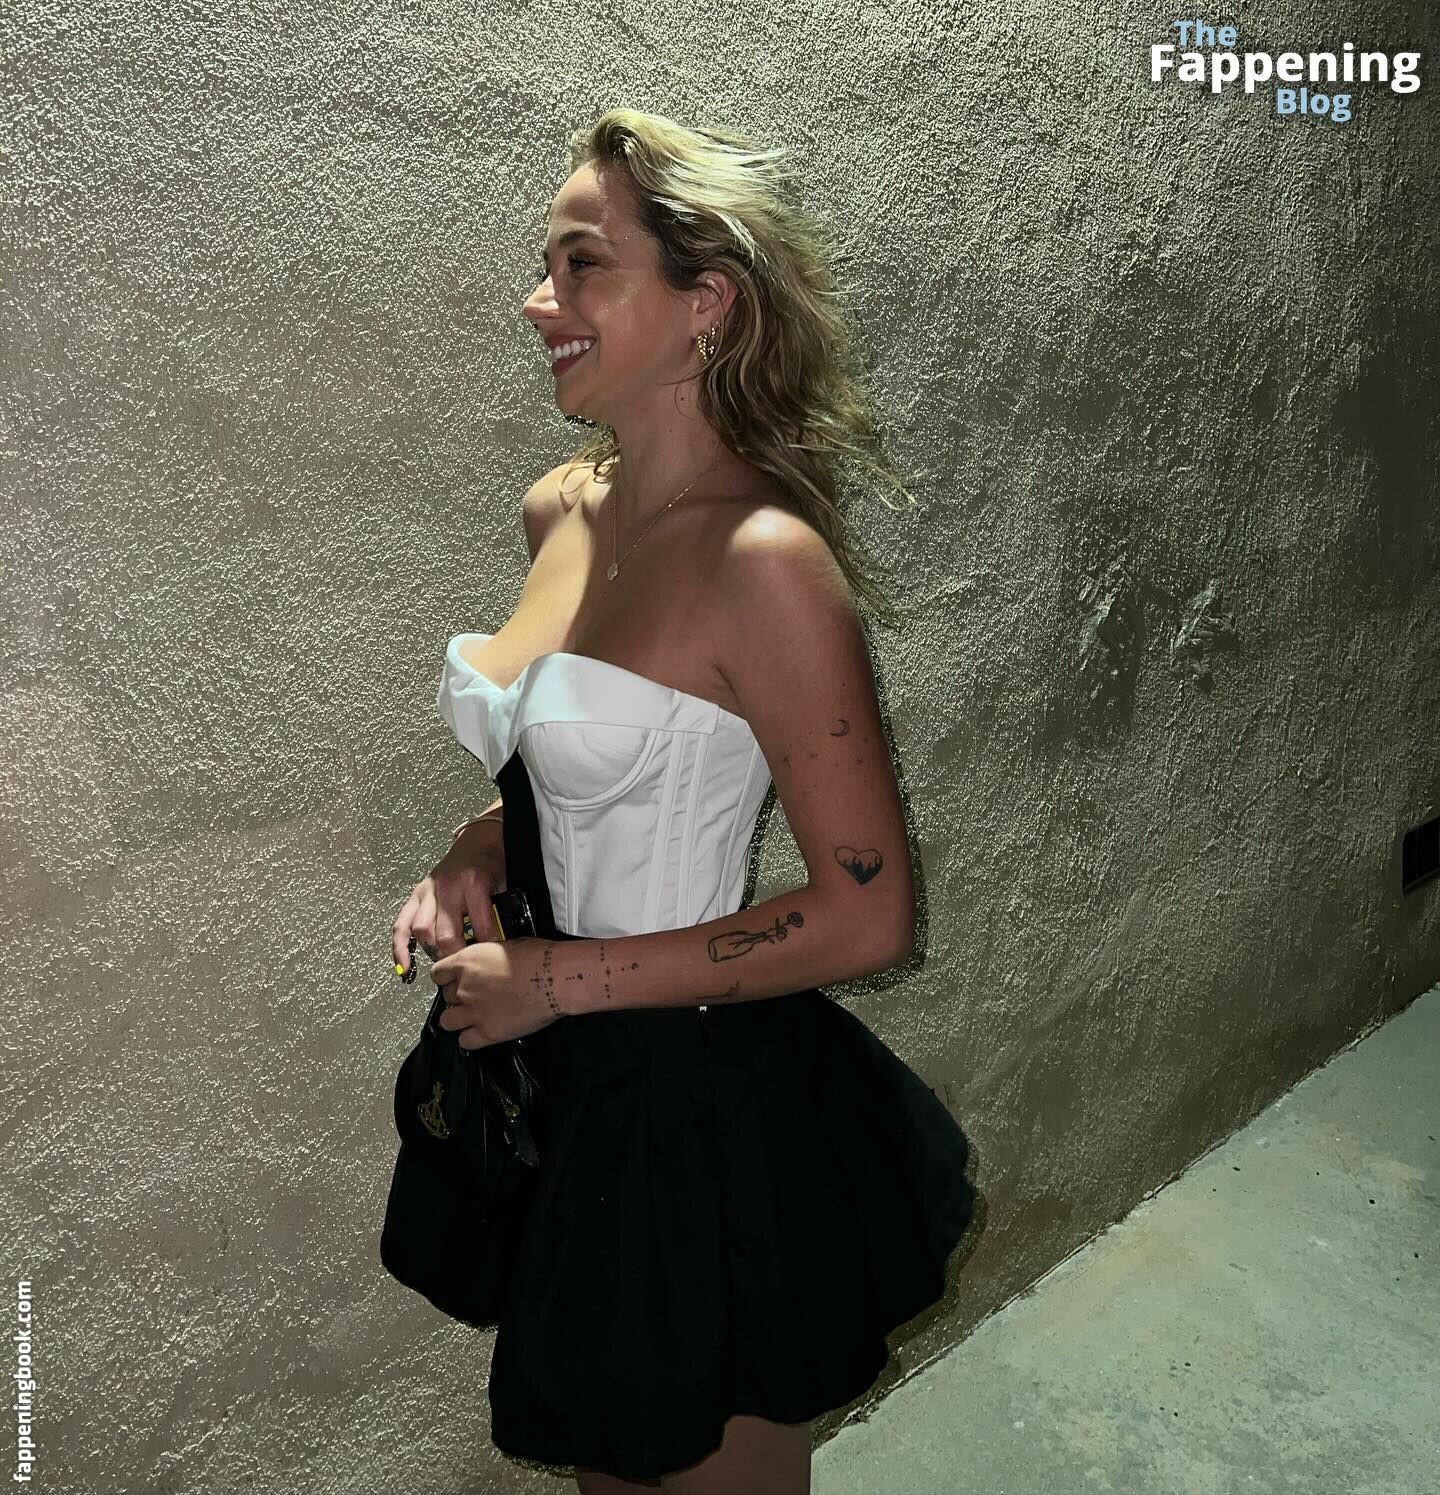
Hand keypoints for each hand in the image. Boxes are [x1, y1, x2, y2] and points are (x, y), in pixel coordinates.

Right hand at [392, 819, 505, 979]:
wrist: (477, 841)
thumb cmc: (492, 863)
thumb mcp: (503, 884)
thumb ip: (500, 911)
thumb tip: (499, 945)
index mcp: (473, 883)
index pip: (480, 927)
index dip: (486, 948)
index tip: (491, 959)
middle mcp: (447, 887)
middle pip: (446, 934)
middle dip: (456, 956)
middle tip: (466, 968)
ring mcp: (428, 891)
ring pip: (422, 931)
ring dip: (433, 951)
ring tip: (445, 964)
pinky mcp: (416, 895)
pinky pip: (401, 924)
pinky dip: (400, 947)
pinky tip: (405, 966)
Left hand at [429, 937, 564, 1048]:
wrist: (554, 978)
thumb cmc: (537, 957)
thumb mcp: (503, 946)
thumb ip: (485, 959)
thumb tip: (485, 965)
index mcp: (466, 962)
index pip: (438, 973)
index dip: (447, 977)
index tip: (454, 980)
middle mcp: (464, 988)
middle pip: (446, 997)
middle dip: (458, 997)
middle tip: (476, 996)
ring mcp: (473, 1012)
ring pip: (447, 1021)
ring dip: (458, 1019)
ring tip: (473, 1017)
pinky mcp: (487, 1033)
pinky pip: (465, 1041)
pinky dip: (471, 1038)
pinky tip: (482, 1031)